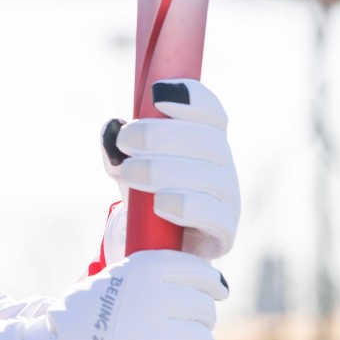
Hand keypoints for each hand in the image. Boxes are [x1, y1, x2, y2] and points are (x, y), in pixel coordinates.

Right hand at [46, 250, 226, 339]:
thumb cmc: (96, 311)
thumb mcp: (122, 274)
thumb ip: (161, 274)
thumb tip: (216, 282)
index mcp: (145, 268)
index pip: (203, 275)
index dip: (213, 286)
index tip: (215, 293)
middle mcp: (150, 298)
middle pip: (206, 312)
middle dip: (199, 322)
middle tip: (181, 329)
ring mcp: (147, 335)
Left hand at [100, 78, 239, 260]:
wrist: (153, 245)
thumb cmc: (144, 194)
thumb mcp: (126, 164)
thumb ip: (116, 145)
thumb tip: (111, 128)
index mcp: (206, 142)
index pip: (211, 113)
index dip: (191, 98)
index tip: (157, 95)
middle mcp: (223, 167)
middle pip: (208, 141)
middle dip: (162, 135)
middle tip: (126, 141)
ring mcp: (229, 200)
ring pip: (209, 177)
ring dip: (164, 170)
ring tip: (130, 172)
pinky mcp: (224, 233)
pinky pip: (215, 216)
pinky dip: (186, 205)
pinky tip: (160, 203)